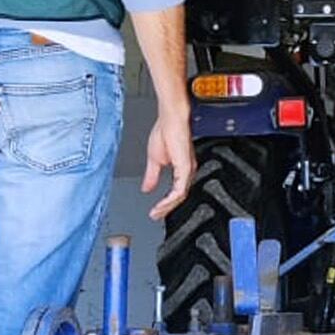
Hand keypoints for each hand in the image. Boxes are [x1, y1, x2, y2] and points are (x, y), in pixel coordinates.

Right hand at [142, 99, 195, 220]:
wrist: (170, 118)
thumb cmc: (166, 131)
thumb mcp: (154, 159)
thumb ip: (152, 176)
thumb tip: (146, 188)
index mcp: (182, 168)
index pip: (176, 192)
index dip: (166, 203)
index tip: (155, 211)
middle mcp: (187, 170)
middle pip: (180, 197)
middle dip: (166, 208)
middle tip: (155, 215)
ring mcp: (188, 169)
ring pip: (180, 196)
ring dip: (167, 206)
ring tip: (156, 212)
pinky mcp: (185, 167)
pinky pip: (180, 189)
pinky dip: (170, 199)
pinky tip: (162, 204)